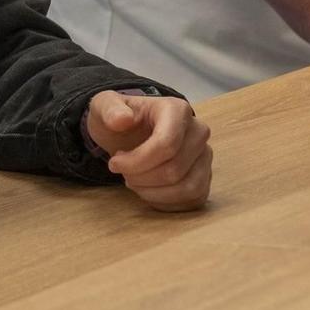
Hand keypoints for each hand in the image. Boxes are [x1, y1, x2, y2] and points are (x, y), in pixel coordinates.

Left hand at [85, 91, 211, 211]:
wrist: (131, 132)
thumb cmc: (119, 120)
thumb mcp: (104, 107)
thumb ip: (109, 109)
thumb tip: (122, 119)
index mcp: (177, 110)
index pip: (166, 144)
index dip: (137, 161)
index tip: (114, 163)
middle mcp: (198, 131)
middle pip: (174, 169)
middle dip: (141, 178)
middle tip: (123, 172)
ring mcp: (205, 156)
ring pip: (187, 188)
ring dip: (153, 192)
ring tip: (135, 181)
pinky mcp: (205, 177)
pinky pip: (192, 199)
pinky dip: (166, 202)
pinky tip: (148, 191)